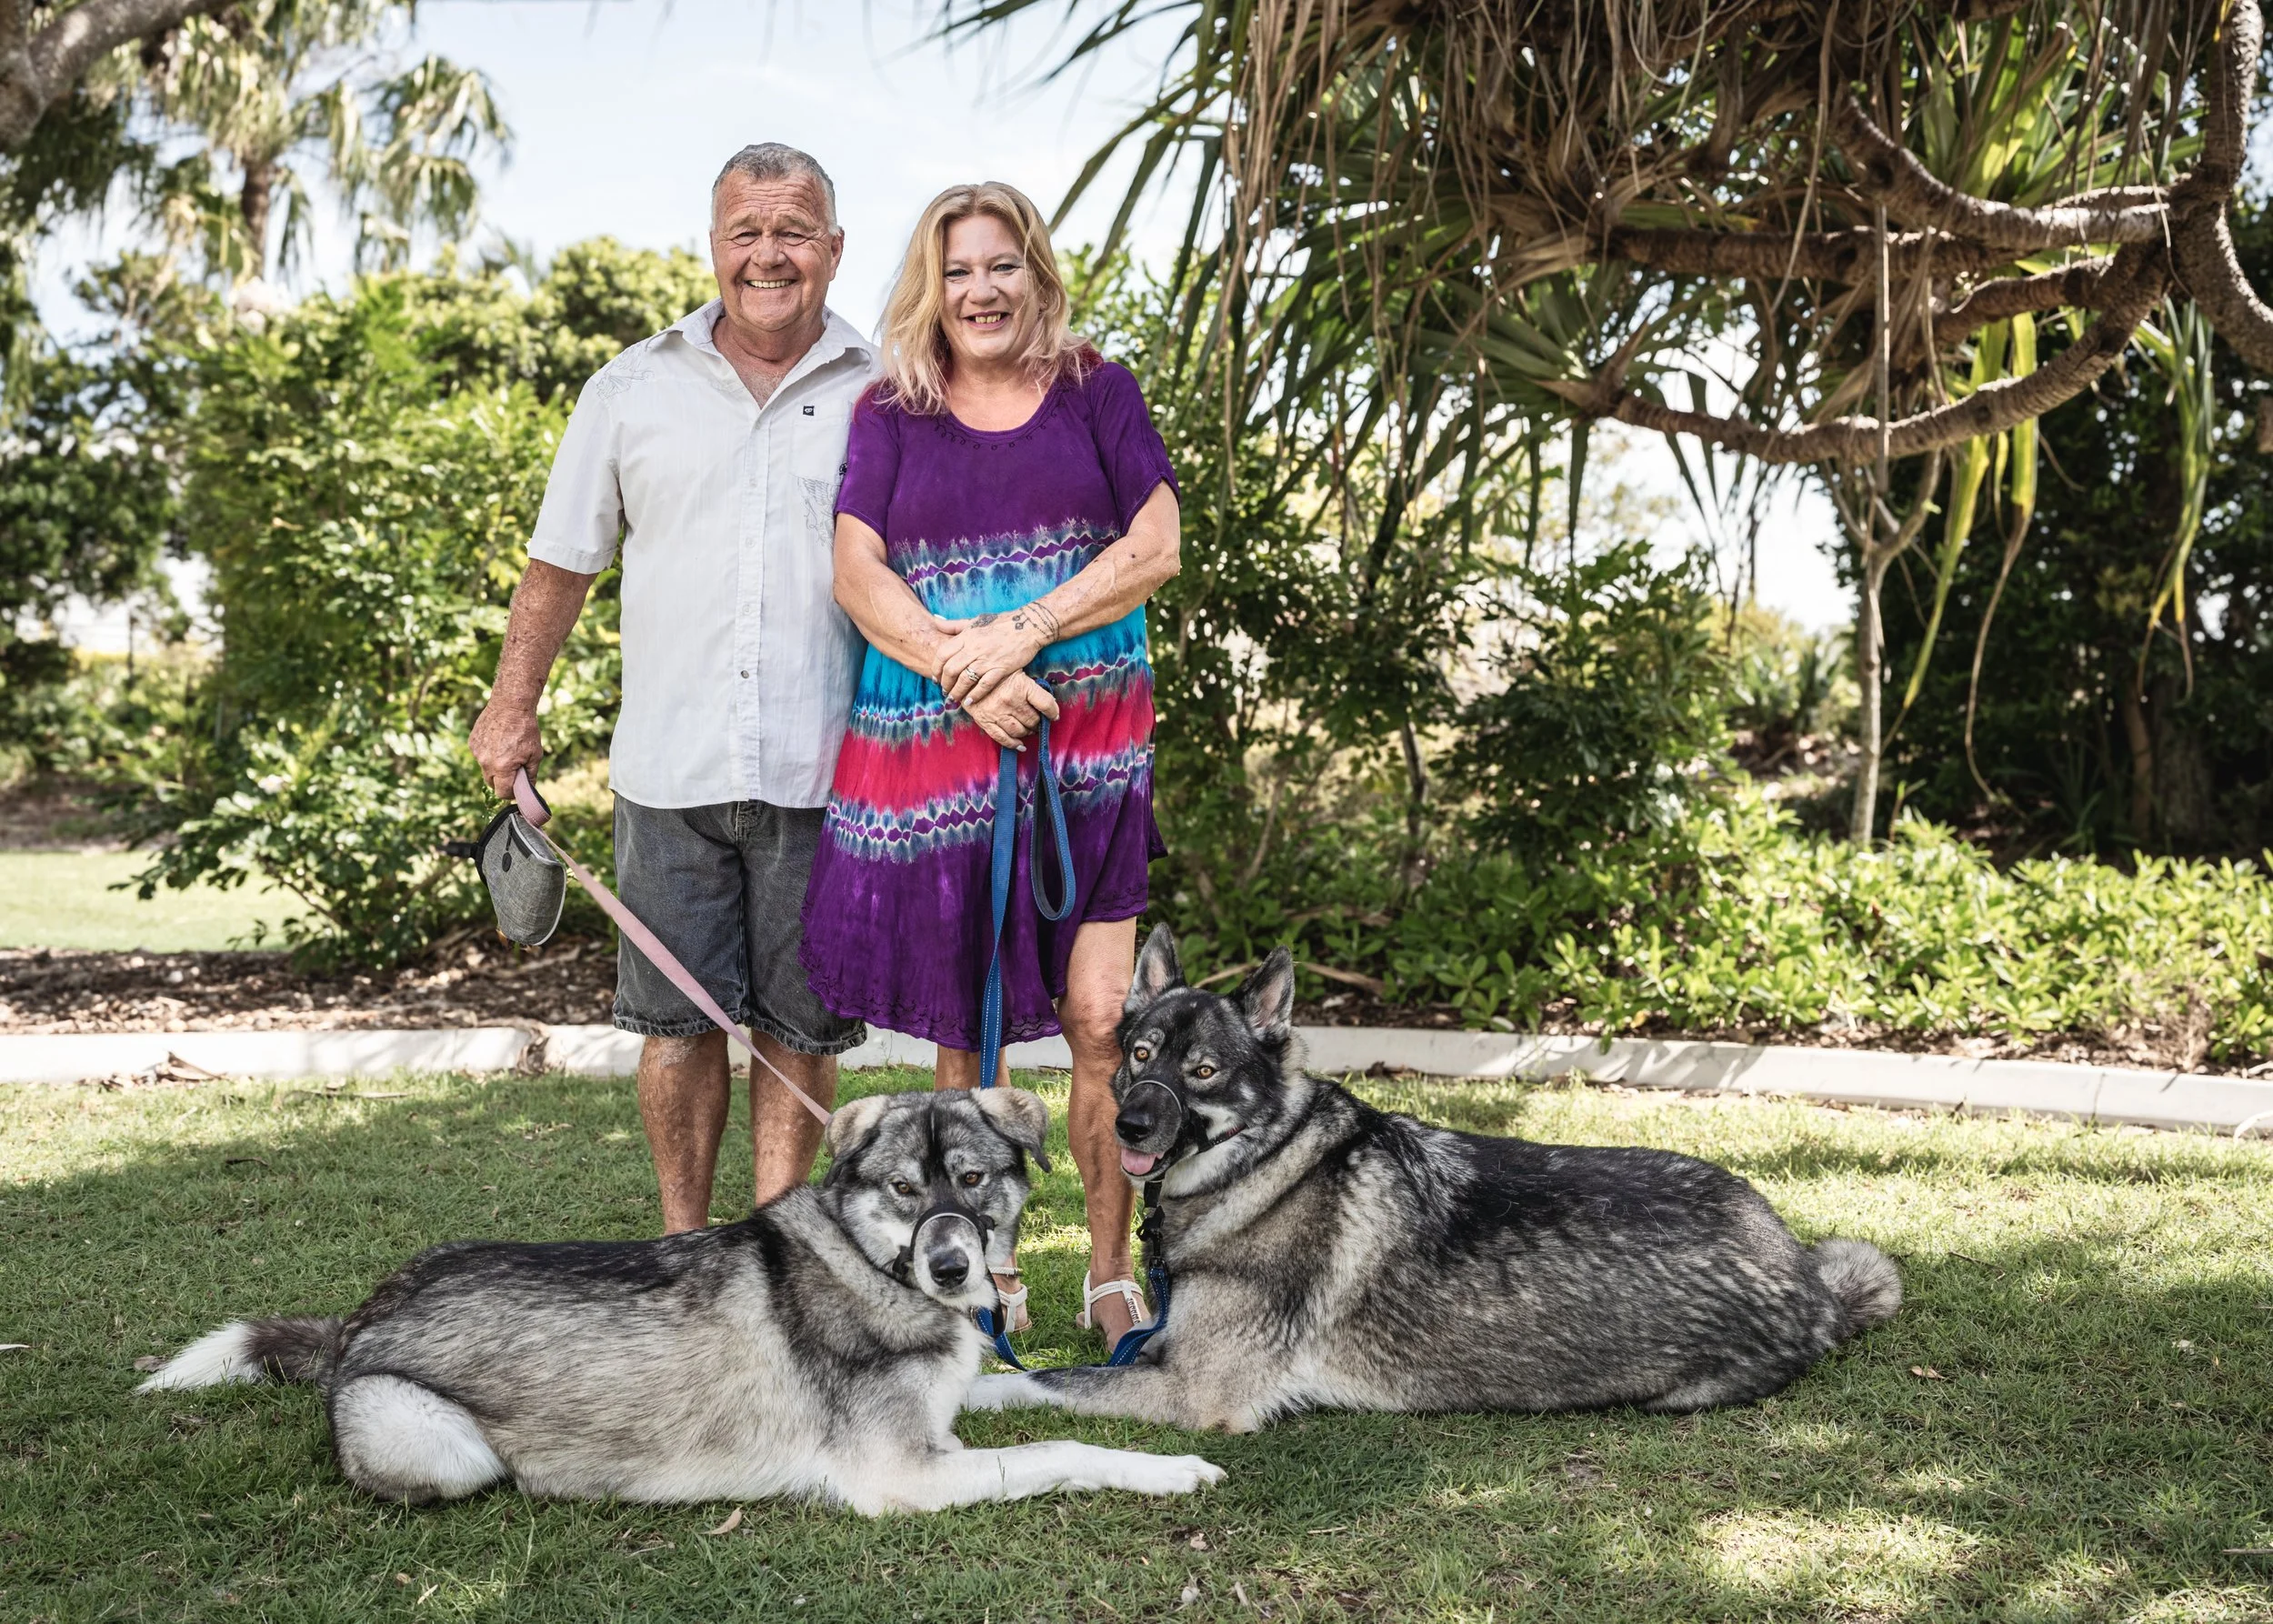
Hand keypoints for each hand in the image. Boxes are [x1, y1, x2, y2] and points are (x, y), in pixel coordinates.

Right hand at [469, 700, 542, 797]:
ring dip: (495, 766)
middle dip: (502, 781)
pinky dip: (488, 754)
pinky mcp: (472, 743)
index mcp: (502, 767)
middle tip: (513, 770)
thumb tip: (528, 789)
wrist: (510, 705)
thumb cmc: (526, 730)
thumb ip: (530, 775)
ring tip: (506, 751)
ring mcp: (477, 752)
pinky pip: (480, 756)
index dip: (511, 793)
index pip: (502, 792)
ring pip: (485, 769)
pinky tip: (497, 741)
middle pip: (491, 783)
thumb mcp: (535, 754)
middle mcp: (486, 762)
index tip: (517, 788)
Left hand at [932, 602, 1059, 708]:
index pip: (943, 654)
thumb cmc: (1000, 622)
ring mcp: (987, 659)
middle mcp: (974, 648)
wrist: (1028, 625)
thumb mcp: (974, 620)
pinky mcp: (1001, 668)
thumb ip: (954, 624)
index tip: (936, 678)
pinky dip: (975, 695)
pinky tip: (969, 701)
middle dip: (945, 684)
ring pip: (965, 680)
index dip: (936, 668)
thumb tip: (935, 620)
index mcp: (966, 636)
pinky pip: (984, 685)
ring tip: (954, 698)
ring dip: (956, 692)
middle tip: (944, 691)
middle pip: (951, 670)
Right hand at [962, 673, 1060, 748]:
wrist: (968, 673)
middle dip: (1038, 723)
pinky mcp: (985, 721)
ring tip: (1029, 729)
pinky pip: (1002, 738)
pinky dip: (1013, 744)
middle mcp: (1010, 700)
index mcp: (1021, 686)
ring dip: (1027, 732)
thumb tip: (1048, 704)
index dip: (1053, 712)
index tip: (1053, 715)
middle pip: (1033, 720)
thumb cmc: (996, 672)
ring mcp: (997, 712)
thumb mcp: (1016, 671)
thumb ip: (1031, 686)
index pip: (1046, 703)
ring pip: (1020, 731)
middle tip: (1038, 722)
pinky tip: (1020, 745)